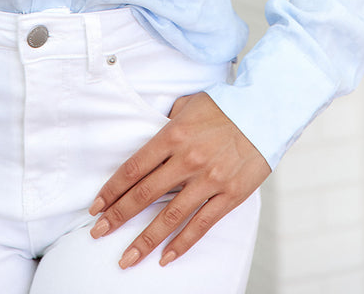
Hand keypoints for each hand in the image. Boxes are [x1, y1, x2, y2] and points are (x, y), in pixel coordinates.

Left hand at [88, 91, 270, 268]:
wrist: (266, 111)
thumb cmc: (226, 105)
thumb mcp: (189, 105)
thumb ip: (168, 122)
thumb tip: (153, 135)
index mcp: (173, 135)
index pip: (133, 168)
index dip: (112, 189)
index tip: (97, 206)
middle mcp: (187, 159)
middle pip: (144, 194)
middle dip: (118, 216)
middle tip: (98, 232)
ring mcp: (209, 179)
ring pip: (170, 216)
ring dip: (145, 239)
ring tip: (127, 258)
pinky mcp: (230, 195)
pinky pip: (202, 225)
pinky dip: (182, 244)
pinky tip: (166, 256)